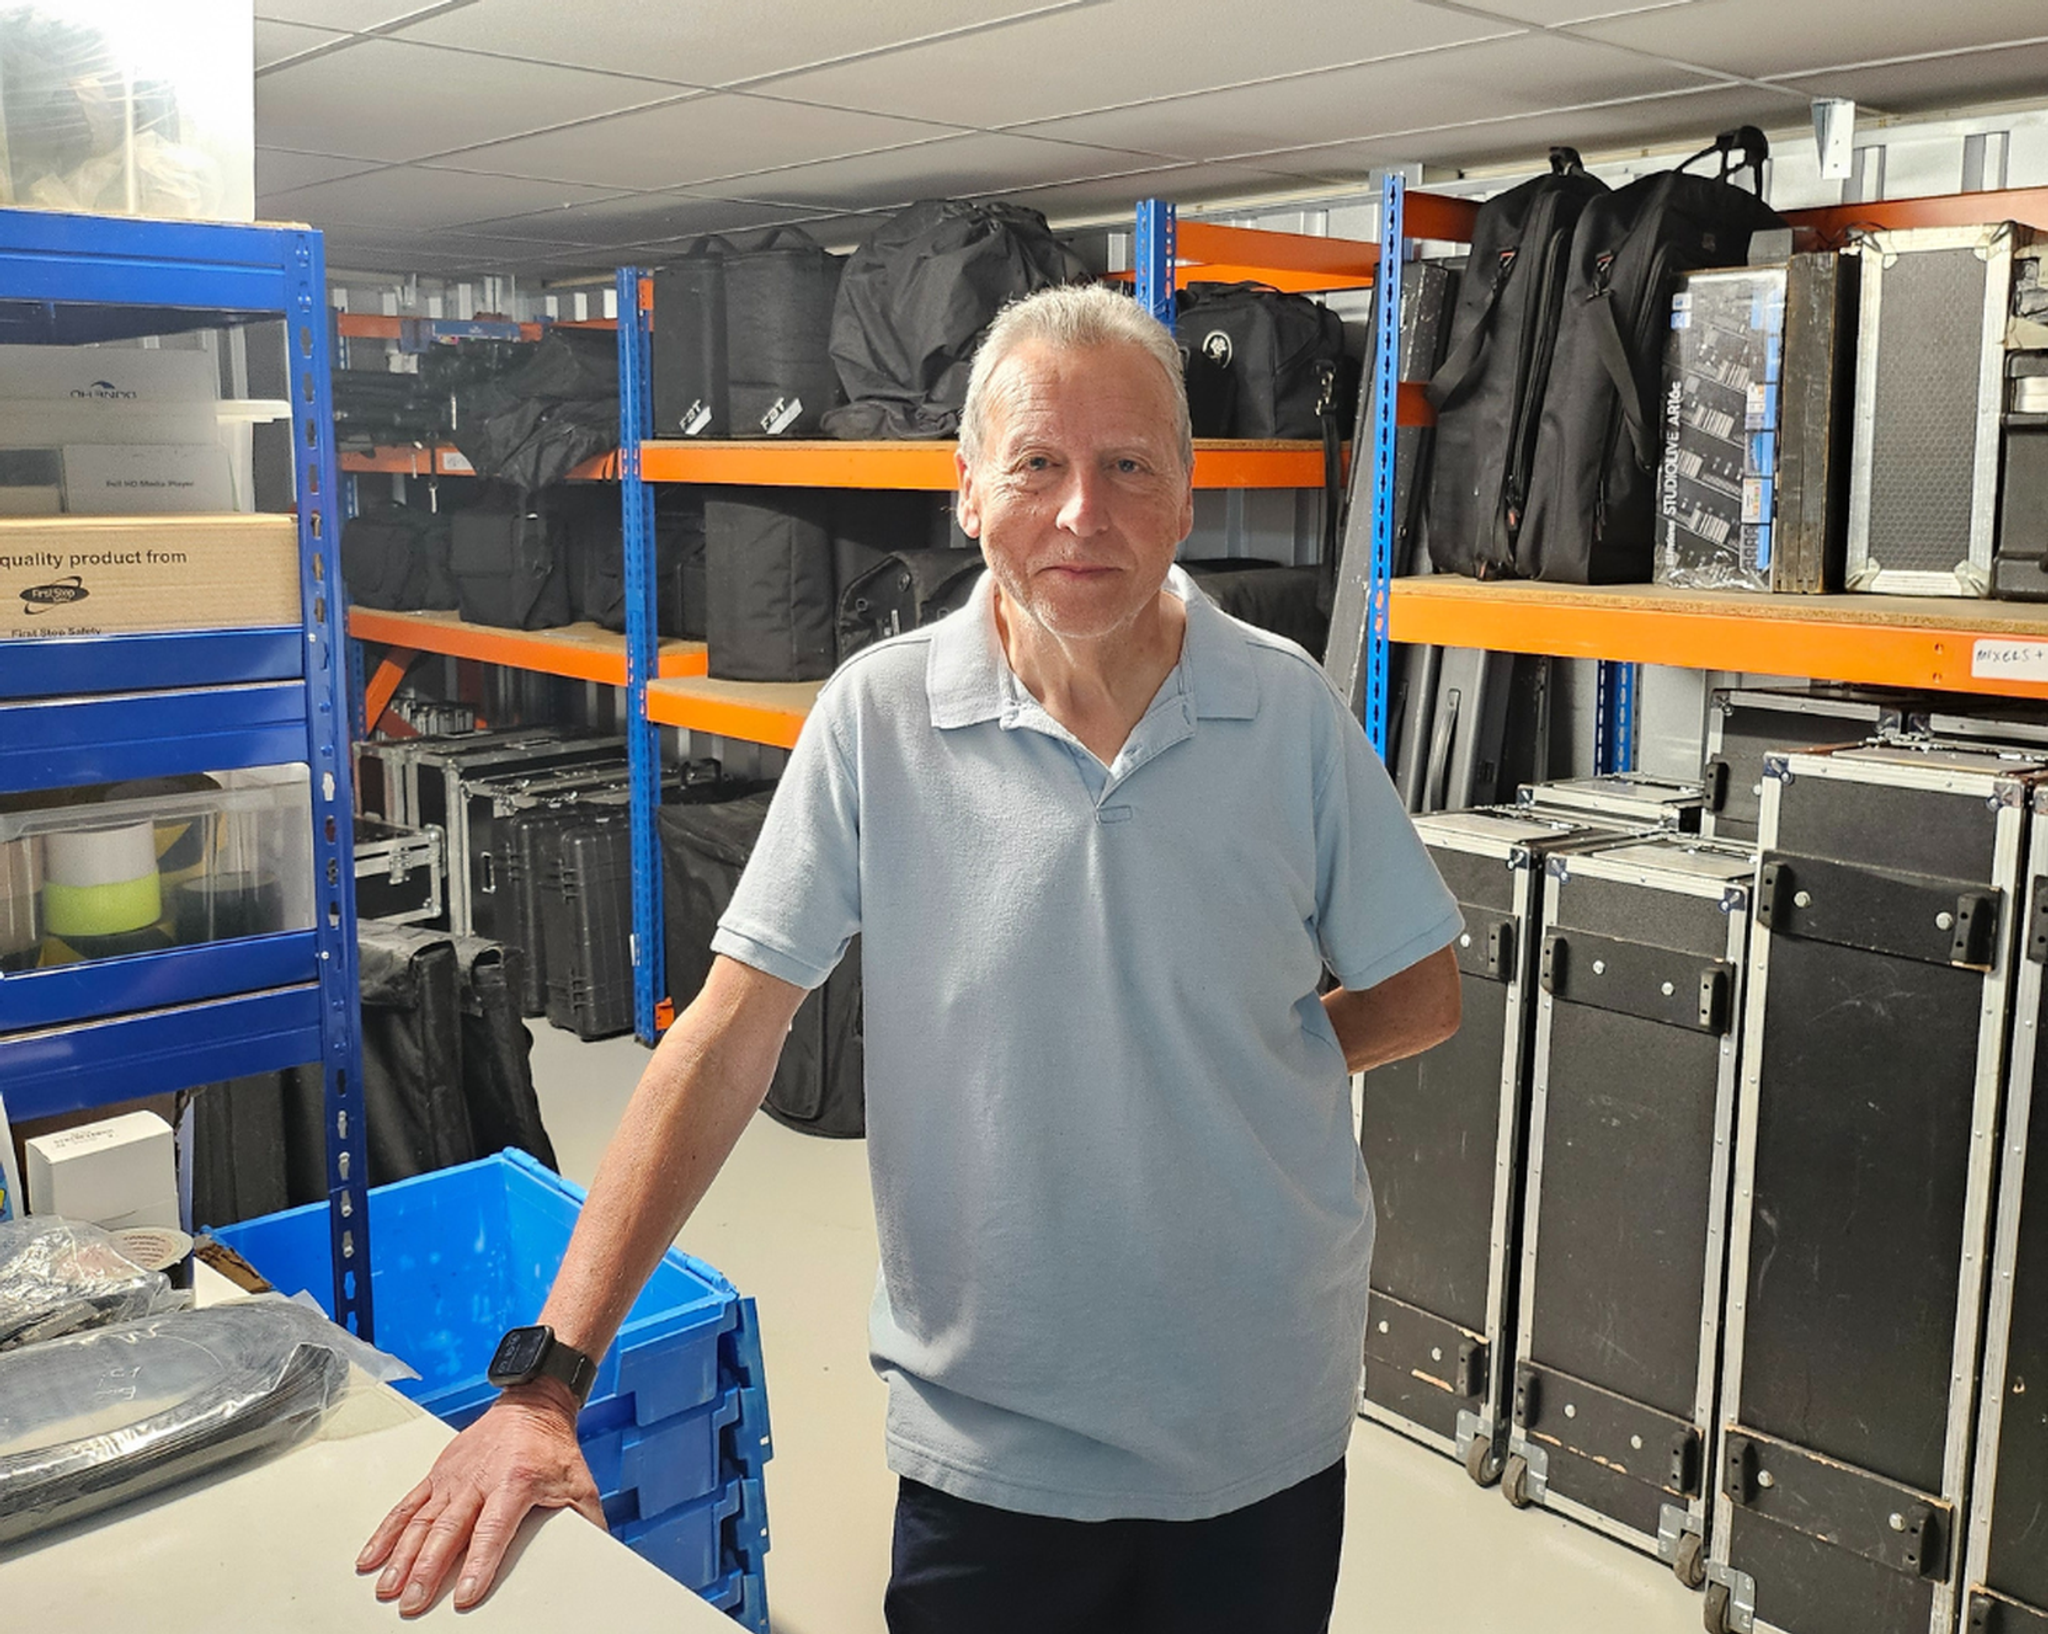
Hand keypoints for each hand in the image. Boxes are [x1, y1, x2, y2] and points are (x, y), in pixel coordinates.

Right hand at [357, 1381, 602, 1616]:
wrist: (532, 1403)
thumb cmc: (552, 1446)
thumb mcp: (578, 1481)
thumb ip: (586, 1520)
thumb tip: (599, 1552)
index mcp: (514, 1482)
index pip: (492, 1531)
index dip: (479, 1564)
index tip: (465, 1595)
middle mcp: (478, 1480)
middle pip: (448, 1531)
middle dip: (428, 1570)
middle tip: (414, 1603)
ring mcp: (453, 1477)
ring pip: (421, 1521)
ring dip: (402, 1558)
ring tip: (388, 1589)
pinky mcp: (437, 1474)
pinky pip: (406, 1505)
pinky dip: (386, 1531)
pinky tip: (371, 1557)